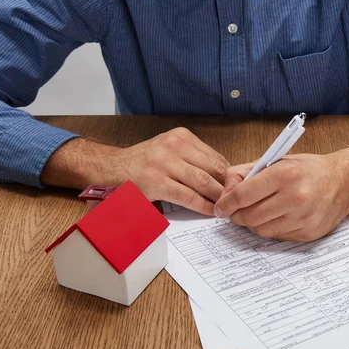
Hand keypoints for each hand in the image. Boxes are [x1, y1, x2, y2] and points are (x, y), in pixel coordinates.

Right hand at [41, 127, 229, 215]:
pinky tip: (209, 212)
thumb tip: (224, 176)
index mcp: (180, 136)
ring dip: (218, 198)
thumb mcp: (170, 150)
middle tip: (237, 201)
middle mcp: (173, 145)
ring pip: (202, 182)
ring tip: (226, 208)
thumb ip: (194, 159)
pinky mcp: (156, 181)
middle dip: (227, 187)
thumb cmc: (143, 162)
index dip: (229, 175)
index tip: (238, 188)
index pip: (215, 156)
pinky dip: (202, 206)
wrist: (110, 168)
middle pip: (213, 168)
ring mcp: (163, 163)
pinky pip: (187, 196)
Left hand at [213, 146, 348, 241]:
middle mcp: (295, 196)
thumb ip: (246, 172)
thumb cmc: (308, 170)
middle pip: (249, 216)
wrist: (345, 181)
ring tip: (255, 213)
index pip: (243, 195)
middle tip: (235, 212)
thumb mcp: (277, 160)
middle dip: (237, 216)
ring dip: (252, 224)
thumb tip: (224, 191)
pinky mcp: (308, 232)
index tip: (220, 208)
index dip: (226, 204)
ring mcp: (303, 217)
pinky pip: (277, 236)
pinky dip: (270, 229)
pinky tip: (275, 218)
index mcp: (285, 174)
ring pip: (261, 230)